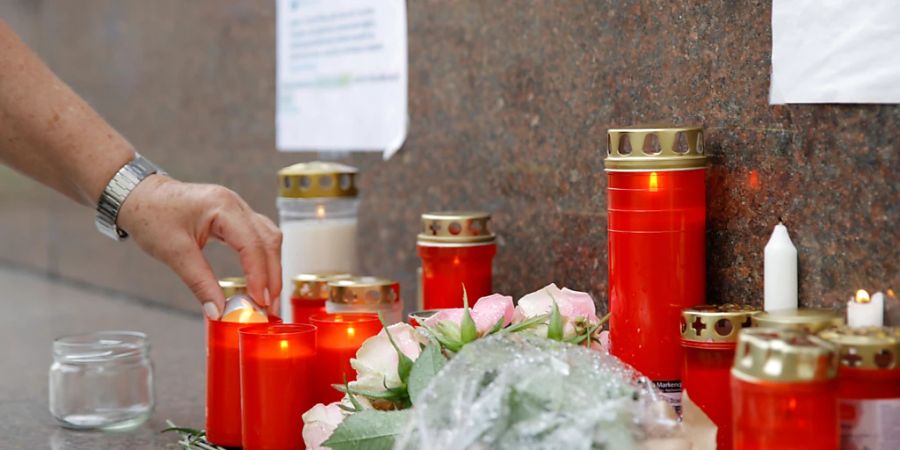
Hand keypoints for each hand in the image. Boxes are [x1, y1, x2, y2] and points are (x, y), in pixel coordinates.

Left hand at [117, 175, 281, 318]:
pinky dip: (262, 258)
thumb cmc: (151, 216)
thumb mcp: (174, 253)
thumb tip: (218, 311)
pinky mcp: (233, 216)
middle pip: (269, 241)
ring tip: (268, 296)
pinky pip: (258, 236)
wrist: (138, 196)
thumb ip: (199, 282)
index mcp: (223, 207)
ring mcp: (237, 208)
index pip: (252, 245)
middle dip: (272, 276)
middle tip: (270, 306)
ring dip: (271, 267)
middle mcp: (236, 204)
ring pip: (268, 238)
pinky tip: (259, 277)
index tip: (260, 302)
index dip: (259, 276)